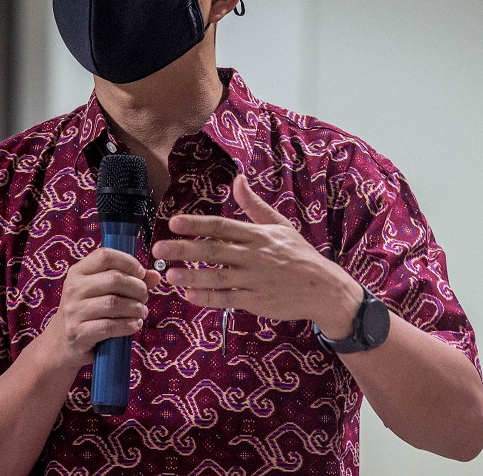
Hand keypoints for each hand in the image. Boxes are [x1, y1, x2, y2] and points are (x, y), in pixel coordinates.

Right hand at [41, 248, 160, 370]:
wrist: (60, 343)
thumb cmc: (87, 312)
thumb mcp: (101, 292)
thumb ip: (128, 281)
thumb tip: (155, 275)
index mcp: (78, 272)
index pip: (105, 255)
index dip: (128, 261)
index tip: (141, 273)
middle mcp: (73, 288)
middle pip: (114, 279)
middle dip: (137, 288)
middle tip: (144, 297)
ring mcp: (73, 311)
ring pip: (114, 303)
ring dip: (135, 308)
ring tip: (141, 312)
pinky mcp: (78, 332)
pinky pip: (109, 326)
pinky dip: (127, 326)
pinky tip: (134, 325)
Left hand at [151, 174, 360, 334]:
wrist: (323, 288)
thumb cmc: (299, 254)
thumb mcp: (280, 224)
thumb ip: (254, 205)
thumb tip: (238, 179)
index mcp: (258, 235)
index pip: (222, 226)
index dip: (197, 224)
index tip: (174, 222)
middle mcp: (254, 256)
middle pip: (215, 251)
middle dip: (185, 249)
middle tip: (159, 247)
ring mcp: (254, 281)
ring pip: (218, 277)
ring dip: (192, 276)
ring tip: (169, 275)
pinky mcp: (256, 302)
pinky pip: (228, 300)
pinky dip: (208, 298)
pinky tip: (189, 296)